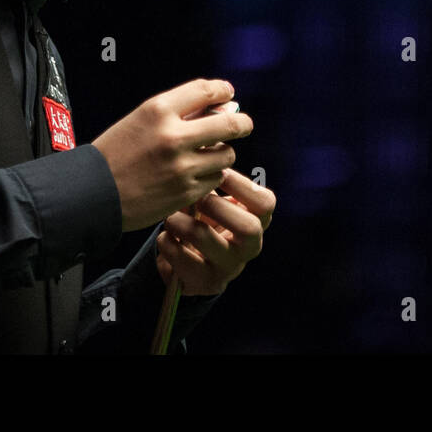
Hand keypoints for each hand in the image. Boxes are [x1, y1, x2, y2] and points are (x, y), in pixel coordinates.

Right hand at [91, 79, 253, 231]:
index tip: (228, 94)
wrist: (92, 193)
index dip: (223, 90)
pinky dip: (211, 175)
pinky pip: (215, 178)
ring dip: (222, 153)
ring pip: (226, 154)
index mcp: (158, 110)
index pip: (205, 89)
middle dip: (241, 123)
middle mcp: (173, 136)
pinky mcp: (185, 192)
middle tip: (243, 125)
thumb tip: (223, 104)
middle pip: (229, 123)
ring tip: (209, 155)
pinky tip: (198, 174)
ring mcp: (182, 166)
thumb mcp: (139, 120)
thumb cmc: (114, 154)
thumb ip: (178, 111)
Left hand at [156, 167, 276, 295]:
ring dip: (183, 223)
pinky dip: (168, 244)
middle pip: (250, 227)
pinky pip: (184, 262)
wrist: (190, 259)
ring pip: (209, 242)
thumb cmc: (205, 219)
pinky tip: (166, 237)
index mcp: (257, 221)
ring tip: (171, 217)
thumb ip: (214, 179)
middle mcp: (250, 247)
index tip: (219, 171)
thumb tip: (204, 148)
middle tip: (196, 197)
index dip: (242, 185)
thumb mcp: (215, 200)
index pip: (266, 204)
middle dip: (218, 207)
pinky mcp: (206, 283)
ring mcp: (230, 268)